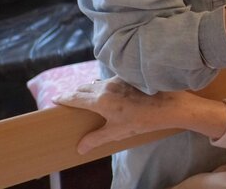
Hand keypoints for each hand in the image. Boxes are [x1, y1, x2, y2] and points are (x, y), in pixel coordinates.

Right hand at [53, 77, 220, 153]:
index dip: (64, 98)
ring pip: (97, 83)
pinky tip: (108, 91)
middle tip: (69, 99)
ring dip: (89, 88)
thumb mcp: (117, 132)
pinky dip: (103, 85)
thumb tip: (80, 148)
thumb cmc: (143, 120)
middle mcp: (106, 86)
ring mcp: (118, 79)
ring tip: (86, 95)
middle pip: (84, 88)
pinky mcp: (129, 77)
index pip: (75, 97)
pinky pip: (109, 80)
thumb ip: (96, 138)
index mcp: (100, 100)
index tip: (56, 99)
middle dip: (75, 93)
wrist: (169, 105)